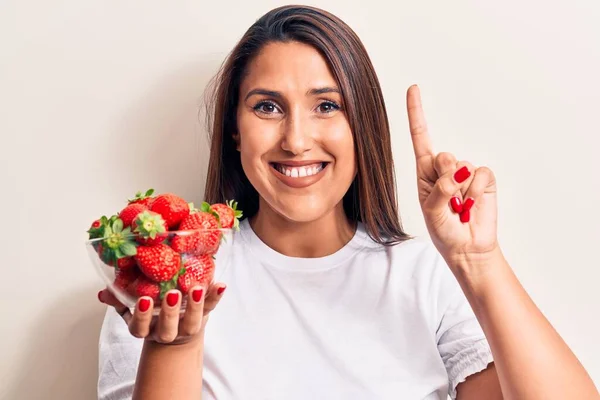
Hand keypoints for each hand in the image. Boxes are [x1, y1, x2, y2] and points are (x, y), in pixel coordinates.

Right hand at [98, 283, 225, 343]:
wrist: (179, 329)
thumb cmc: (152, 313)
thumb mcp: (132, 308)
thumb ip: (118, 300)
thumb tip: (103, 292)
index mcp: (147, 329)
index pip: (140, 328)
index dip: (141, 316)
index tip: (143, 299)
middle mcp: (167, 331)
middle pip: (168, 329)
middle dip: (169, 312)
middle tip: (172, 294)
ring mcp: (187, 325)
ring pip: (192, 323)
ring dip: (195, 306)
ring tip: (196, 288)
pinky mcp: (204, 315)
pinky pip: (211, 308)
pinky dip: (216, 296)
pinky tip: (220, 284)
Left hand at [406, 85, 498, 265]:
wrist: (467, 248)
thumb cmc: (443, 230)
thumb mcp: (432, 211)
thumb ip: (440, 189)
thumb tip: (457, 170)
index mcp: (426, 173)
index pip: (420, 137)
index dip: (417, 113)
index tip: (414, 88)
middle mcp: (445, 169)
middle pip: (443, 156)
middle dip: (444, 178)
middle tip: (447, 200)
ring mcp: (465, 173)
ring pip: (463, 166)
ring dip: (460, 190)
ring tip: (459, 207)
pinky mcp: (484, 180)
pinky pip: (481, 174)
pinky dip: (476, 191)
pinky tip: (472, 204)